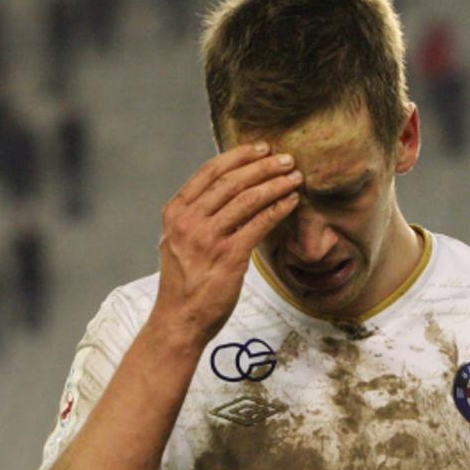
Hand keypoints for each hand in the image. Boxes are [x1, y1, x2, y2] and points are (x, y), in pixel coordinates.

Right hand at [154, 142, 301, 345]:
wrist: (179, 320)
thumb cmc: (184, 284)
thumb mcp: (178, 242)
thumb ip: (196, 217)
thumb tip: (228, 193)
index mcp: (175, 213)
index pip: (209, 172)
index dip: (238, 156)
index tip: (261, 148)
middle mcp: (188, 221)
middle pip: (232, 181)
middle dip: (263, 166)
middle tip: (286, 159)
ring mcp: (208, 238)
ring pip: (248, 198)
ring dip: (275, 184)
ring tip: (294, 177)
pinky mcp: (228, 257)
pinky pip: (259, 224)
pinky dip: (278, 209)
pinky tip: (292, 202)